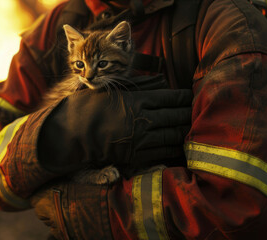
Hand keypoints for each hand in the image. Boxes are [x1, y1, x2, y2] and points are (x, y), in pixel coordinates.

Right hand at [37, 85, 191, 175]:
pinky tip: (178, 145)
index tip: (190, 97)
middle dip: (188, 114)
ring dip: (184, 131)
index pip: (171, 98)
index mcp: (138, 100)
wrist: (71, 133)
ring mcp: (139, 139)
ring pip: (172, 135)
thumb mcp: (112, 89)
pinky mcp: (134, 155)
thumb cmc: (88, 106)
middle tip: (195, 112)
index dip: (184, 98)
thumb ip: (138, 86)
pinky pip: (161, 152)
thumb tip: (162, 81)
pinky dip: (173, 148)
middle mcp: (142, 119)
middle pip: (176, 116)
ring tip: (190, 128)